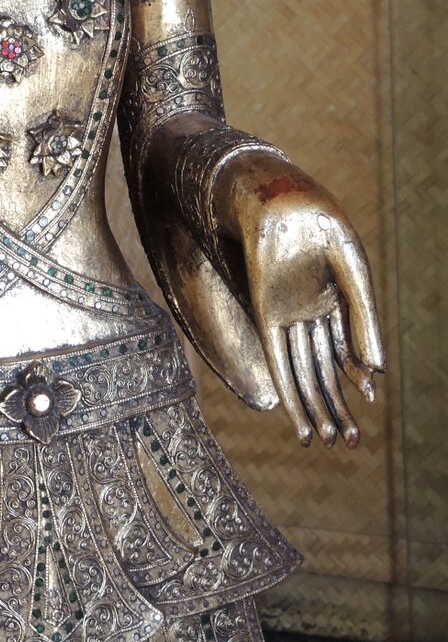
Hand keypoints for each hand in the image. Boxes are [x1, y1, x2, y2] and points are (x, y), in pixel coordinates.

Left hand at [218, 155, 383, 447]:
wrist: (278, 197)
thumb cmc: (319, 224)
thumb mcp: (351, 271)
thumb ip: (363, 318)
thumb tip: (376, 372)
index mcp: (334, 299)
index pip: (346, 349)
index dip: (357, 377)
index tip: (371, 404)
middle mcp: (309, 312)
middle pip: (324, 368)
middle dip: (335, 406)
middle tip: (348, 443)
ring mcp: (287, 314)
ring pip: (302, 370)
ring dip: (312, 406)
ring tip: (322, 441)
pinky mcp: (264, 313)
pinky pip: (277, 357)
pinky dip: (286, 387)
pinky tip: (292, 415)